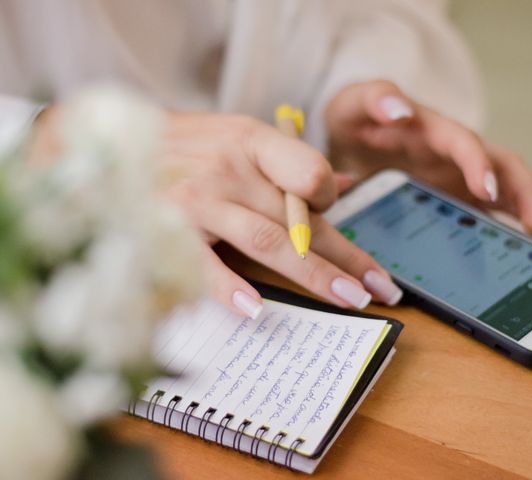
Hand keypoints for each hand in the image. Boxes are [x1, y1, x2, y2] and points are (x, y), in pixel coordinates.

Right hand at [157, 113, 401, 316]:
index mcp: (252, 142)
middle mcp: (230, 168)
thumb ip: (289, 161)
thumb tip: (349, 181)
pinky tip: (256, 311)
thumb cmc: (186, 147)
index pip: (310, 170)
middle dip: (348, 256)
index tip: (337, 216)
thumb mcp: (238, 138)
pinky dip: (230, 288)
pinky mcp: (169, 229)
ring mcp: (199, 199)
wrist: (110, 142)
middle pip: (301, 218)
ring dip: (313, 274)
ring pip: (268, 240)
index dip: (330, 196)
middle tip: (382, 289)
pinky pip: (204, 262)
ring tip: (349, 299)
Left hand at [325, 81, 531, 235]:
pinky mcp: (456, 193)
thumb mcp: (353, 105)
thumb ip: (374, 101)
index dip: (478, 164)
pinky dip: (514, 223)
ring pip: (508, 187)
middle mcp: (454, 153)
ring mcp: (459, 175)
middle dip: (526, 193)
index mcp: (432, 130)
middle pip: (502, 166)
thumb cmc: (353, 118)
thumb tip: (399, 110)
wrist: (349, 137)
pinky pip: (491, 208)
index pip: (463, 143)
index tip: (487, 190)